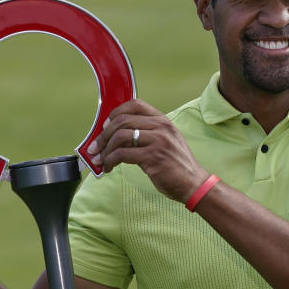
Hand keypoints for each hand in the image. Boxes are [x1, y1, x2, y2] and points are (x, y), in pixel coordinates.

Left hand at [86, 99, 208, 202]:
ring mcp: (158, 140)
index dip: (115, 113)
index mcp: (163, 120)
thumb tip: (116, 135)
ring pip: (120, 136)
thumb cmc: (176, 165)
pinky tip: (108, 168)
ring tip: (100, 160)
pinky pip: (122, 154)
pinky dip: (110, 161)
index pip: (135, 105)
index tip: (105, 126)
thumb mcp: (165, 141)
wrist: (193, 183)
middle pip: (122, 121)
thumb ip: (147, 134)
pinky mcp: (153, 157)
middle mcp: (161, 126)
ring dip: (105, 149)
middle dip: (103, 135)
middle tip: (95, 148)